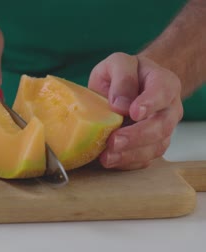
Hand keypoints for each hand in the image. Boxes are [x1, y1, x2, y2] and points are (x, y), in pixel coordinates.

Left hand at [88, 52, 182, 169]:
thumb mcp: (118, 63)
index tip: (134, 112)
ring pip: (155, 147)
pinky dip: (128, 163)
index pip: (162, 92)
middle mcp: (169, 109)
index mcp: (164, 83)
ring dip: (130, 154)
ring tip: (107, 157)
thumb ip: (121, 77)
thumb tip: (119, 104)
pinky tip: (111, 161)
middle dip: (137, 136)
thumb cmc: (123, 74)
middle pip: (161, 126)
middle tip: (114, 141)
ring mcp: (162, 130)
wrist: (126, 86)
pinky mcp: (151, 146)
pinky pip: (145, 159)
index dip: (150, 103)